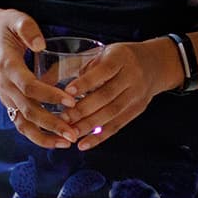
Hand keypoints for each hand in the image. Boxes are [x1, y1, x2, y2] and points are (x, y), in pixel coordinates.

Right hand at [0, 7, 79, 149]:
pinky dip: (38, 135)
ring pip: (23, 123)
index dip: (50, 95)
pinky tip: (56, 141)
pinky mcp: (10, 102)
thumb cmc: (5, 26)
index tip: (71, 101)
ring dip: (44, 136)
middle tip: (73, 133)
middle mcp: (5, 87)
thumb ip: (28, 29)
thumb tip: (41, 45)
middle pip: (28, 111)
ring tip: (66, 143)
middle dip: (51, 124)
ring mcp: (6, 97)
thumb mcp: (16, 19)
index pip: (29, 86)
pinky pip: (22, 124)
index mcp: (8, 67)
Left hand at [56, 39, 177, 152]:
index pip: (103, 71)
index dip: (86, 82)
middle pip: (106, 96)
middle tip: (61, 119)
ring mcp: (136, 96)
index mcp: (120, 58)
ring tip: (68, 133)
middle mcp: (131, 77)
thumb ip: (74, 65)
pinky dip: (99, 137)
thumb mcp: (100, 53)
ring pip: (111, 113)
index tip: (67, 92)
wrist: (155, 65)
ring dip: (88, 125)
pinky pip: (117, 125)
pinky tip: (83, 144)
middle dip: (83, 109)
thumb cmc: (118, 58)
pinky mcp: (136, 110)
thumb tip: (42, 81)